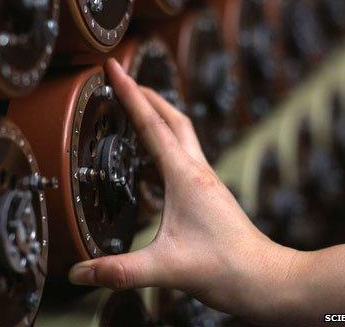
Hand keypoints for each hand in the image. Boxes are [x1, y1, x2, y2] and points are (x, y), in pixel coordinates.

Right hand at [68, 59, 302, 323]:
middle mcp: (197, 171)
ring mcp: (206, 180)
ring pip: (182, 133)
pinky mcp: (209, 193)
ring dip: (159, 113)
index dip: (129, 93)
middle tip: (124, 77)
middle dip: (146, 93)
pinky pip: (185, 155)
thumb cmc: (225, 268)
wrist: (264, 279)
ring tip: (138, 106)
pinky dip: (167, 142)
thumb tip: (79, 272)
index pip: (151, 125)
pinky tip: (156, 159)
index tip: (113, 66)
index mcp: (185, 177)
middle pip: (172, 118)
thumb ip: (120, 270)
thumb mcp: (166, 268)